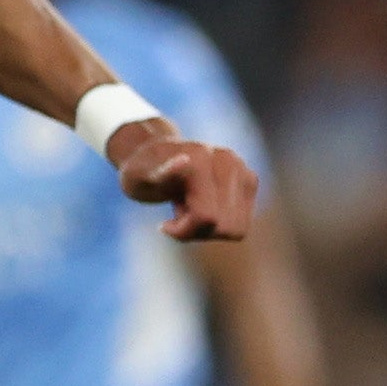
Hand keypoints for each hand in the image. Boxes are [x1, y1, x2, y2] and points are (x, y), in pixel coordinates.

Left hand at [113, 125, 258, 240]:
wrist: (156, 154)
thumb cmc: (142, 173)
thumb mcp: (137, 178)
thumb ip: (161, 173)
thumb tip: (185, 161)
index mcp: (201, 160)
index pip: (206, 217)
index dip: (184, 230)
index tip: (164, 226)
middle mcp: (227, 160)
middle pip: (226, 227)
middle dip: (199, 231)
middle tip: (178, 216)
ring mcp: (242, 169)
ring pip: (237, 228)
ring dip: (210, 229)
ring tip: (191, 209)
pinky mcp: (250, 179)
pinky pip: (242, 223)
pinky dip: (221, 225)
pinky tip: (204, 208)